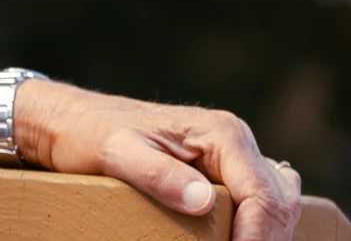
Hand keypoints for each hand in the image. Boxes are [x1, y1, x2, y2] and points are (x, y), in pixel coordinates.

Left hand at [18, 80, 301, 240]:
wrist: (71, 122)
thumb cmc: (89, 135)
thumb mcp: (116, 153)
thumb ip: (157, 175)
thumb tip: (203, 203)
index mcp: (222, 134)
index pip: (264, 197)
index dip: (258, 239)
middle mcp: (237, 143)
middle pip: (279, 206)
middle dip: (264, 240)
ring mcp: (234, 158)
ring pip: (277, 207)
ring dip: (264, 236)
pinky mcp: (225, 173)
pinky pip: (259, 204)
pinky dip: (256, 229)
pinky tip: (235, 240)